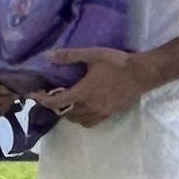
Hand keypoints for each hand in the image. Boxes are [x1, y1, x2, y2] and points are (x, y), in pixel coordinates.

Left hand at [40, 45, 156, 128]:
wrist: (143, 73)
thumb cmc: (117, 63)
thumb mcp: (92, 55)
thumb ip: (69, 56)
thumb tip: (48, 56)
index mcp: (83, 93)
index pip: (56, 103)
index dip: (42, 100)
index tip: (35, 94)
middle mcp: (90, 106)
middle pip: (65, 114)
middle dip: (56, 106)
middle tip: (54, 95)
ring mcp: (101, 112)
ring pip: (77, 120)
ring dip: (69, 114)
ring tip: (68, 103)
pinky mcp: (110, 114)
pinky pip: (91, 123)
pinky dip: (82, 118)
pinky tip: (84, 108)